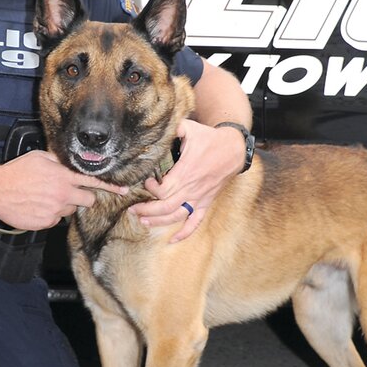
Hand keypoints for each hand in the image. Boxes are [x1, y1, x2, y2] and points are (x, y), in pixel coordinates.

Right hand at [0, 150, 124, 230]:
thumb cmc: (16, 173)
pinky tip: (38, 206)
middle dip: (84, 197)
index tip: (123, 190)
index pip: (94, 182)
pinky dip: (50, 214)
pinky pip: (56, 220)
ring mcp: (55, 210)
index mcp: (63, 177)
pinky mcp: (46, 222)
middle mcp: (63, 194)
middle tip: (71, 193)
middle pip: (88, 200)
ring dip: (65, 205)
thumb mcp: (39, 158)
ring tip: (47, 198)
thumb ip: (58, 161)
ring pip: (71, 210)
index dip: (110, 187)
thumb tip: (66, 161)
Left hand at [131, 120, 244, 242]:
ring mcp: (199, 198)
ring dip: (158, 222)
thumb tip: (157, 126)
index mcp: (185, 172)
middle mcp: (191, 189)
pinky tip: (173, 240)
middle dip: (146, 210)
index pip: (163, 190)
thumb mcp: (189, 128)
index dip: (151, 190)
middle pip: (165, 208)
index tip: (145, 182)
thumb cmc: (210, 139)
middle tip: (132, 210)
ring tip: (143, 221)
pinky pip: (196, 222)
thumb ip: (173, 128)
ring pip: (176, 217)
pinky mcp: (206, 202)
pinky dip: (184, 233)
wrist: (233, 149)